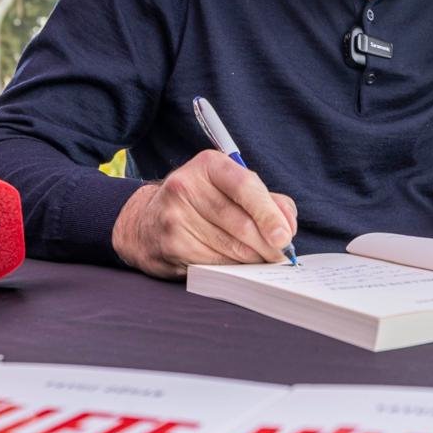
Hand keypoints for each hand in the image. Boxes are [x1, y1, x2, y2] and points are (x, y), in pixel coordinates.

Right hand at [110, 151, 298, 279]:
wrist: (145, 222)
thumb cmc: (201, 204)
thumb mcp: (230, 188)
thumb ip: (267, 200)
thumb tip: (287, 226)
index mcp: (208, 165)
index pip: (245, 186)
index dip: (268, 214)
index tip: (284, 236)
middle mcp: (186, 185)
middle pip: (240, 222)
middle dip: (266, 244)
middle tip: (279, 255)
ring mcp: (175, 216)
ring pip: (229, 246)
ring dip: (252, 259)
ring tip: (261, 260)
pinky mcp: (170, 244)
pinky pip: (213, 263)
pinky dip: (231, 268)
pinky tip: (236, 265)